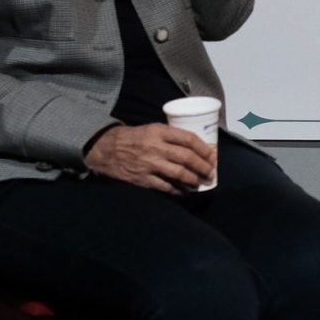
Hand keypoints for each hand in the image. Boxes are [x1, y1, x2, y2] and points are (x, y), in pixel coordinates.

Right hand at [86, 122, 215, 191]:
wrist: (107, 149)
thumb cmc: (134, 138)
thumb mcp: (152, 129)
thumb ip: (171, 136)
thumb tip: (196, 147)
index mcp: (159, 132)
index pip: (188, 139)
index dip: (204, 148)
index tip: (212, 155)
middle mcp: (155, 147)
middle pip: (187, 158)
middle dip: (203, 166)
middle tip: (210, 172)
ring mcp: (150, 164)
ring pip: (179, 174)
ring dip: (194, 180)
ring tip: (201, 182)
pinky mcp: (143, 179)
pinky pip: (166, 186)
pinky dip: (178, 190)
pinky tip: (185, 191)